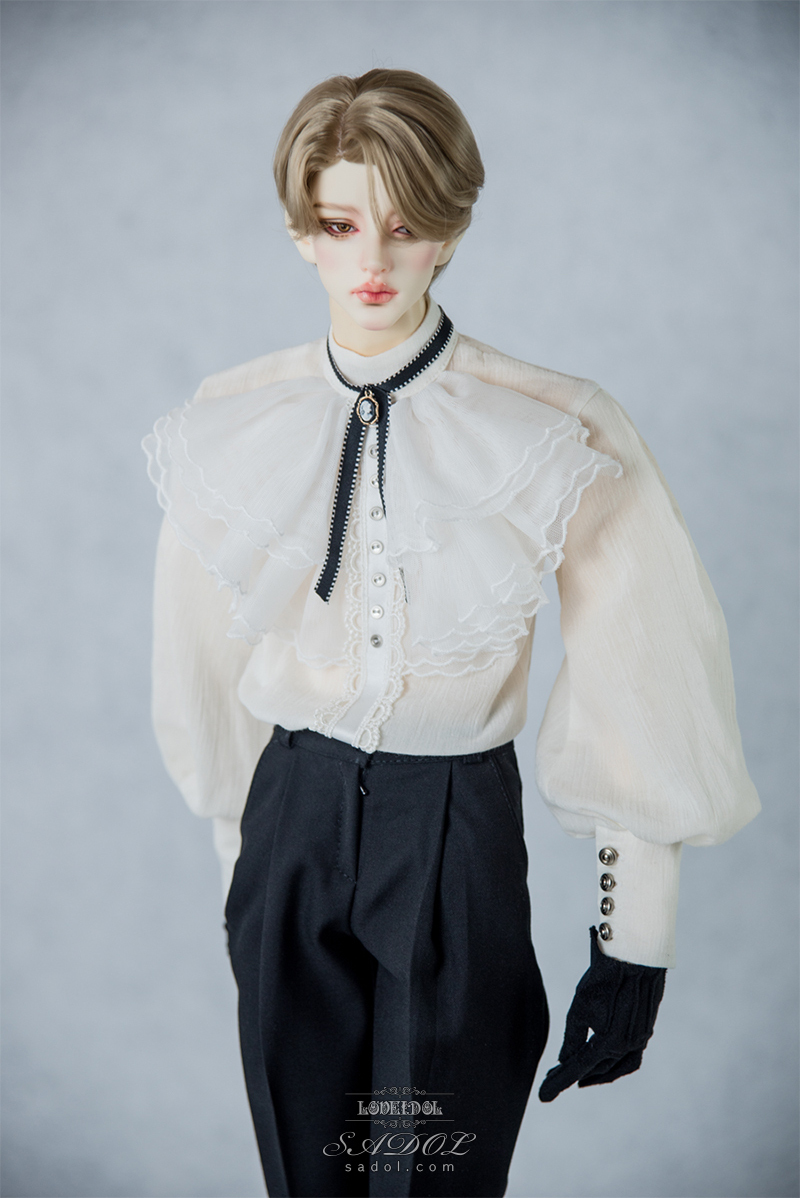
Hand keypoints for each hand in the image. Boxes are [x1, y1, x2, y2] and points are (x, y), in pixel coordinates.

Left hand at [538, 927, 665, 1101]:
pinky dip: (616, 1063)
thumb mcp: (579, 1006)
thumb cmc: (603, 977)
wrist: (635, 955)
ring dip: (598, 1074)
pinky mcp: (645, 1029)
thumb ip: (572, 1038)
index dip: (559, 1082)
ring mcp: (639, 1039)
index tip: (543, 1096)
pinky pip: (631, 1057)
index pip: (577, 1069)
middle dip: (574, 1076)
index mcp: (608, 1042)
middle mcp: (626, 1046)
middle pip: (596, 1070)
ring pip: (618, 1068)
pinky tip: (606, 1058)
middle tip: (555, 1078)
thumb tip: (565, 1060)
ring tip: (582, 1075)